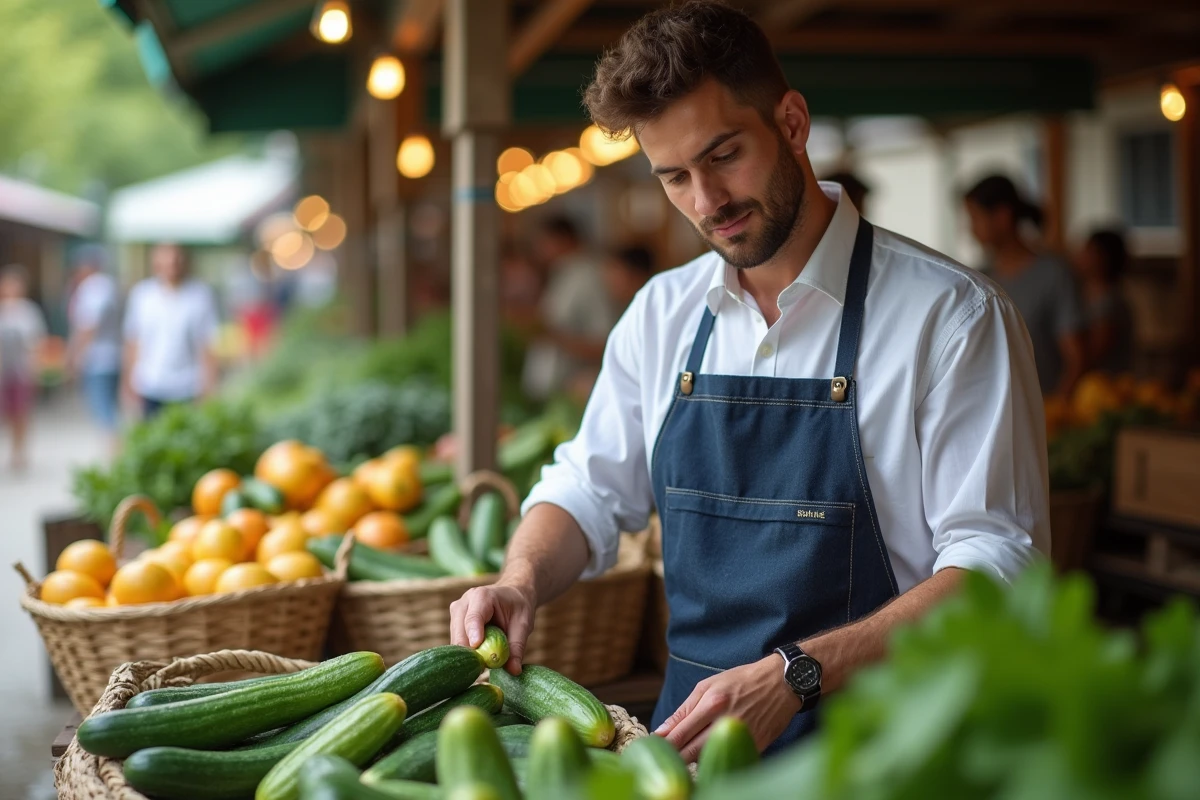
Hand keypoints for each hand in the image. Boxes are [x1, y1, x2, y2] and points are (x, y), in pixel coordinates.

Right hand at [449, 580, 536, 674]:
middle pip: (460, 632)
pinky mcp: (454, 624)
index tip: (476, 646)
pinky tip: (480, 658)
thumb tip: (514, 671)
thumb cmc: (518, 607)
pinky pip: (457, 644)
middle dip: (470, 652)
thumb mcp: (523, 625)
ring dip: (469, 654)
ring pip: (456, 640)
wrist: (512, 595)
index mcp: (482, 596)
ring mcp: (456, 613)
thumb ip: (517, 646)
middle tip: (485, 669)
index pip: (473, 617)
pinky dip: (467, 654)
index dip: (473, 632)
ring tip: (486, 662)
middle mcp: (464, 603)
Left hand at [655, 655, 801, 761]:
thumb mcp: (708, 685)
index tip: (649, 751)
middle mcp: (725, 722)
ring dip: (693, 759)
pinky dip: (715, 759)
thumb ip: (685, 709)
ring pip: (708, 759)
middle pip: (691, 752)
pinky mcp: (755, 748)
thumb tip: (662, 731)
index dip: (662, 745)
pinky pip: (728, 759)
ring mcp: (741, 737)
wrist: (782, 683)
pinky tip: (708, 755)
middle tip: (663, 760)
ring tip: (683, 756)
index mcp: (712, 704)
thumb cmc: (742, 680)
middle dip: (674, 758)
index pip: (679, 734)